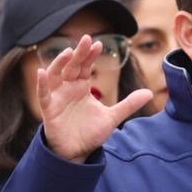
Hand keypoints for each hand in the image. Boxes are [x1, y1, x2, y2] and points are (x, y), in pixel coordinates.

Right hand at [37, 35, 152, 162]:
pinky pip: (43, 94)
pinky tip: (42, 72)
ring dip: (59, 63)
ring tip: (68, 52)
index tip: (98, 45)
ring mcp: (57, 98)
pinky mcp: (49, 110)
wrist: (77, 153)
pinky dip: (42, 84)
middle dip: (79, 54)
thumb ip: (129, 104)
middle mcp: (68, 89)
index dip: (90, 56)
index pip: (85, 67)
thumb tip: (150, 92)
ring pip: (55, 76)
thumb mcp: (113, 117)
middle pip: (72, 67)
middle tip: (86, 39)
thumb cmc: (90, 133)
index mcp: (82, 88)